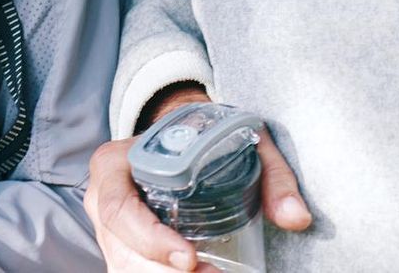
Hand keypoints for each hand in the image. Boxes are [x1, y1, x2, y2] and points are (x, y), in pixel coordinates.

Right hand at [85, 85, 310, 271]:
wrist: (181, 140)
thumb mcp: (239, 142)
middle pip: (122, 251)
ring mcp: (110, 231)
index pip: (119, 209)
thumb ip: (272, 175)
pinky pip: (134, 272)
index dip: (149, 238)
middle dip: (163, 272)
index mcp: (114, 164)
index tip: (190, 257)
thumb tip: (296, 217)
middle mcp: (102, 200)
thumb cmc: (204, 139)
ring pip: (125, 268)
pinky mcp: (123, 250)